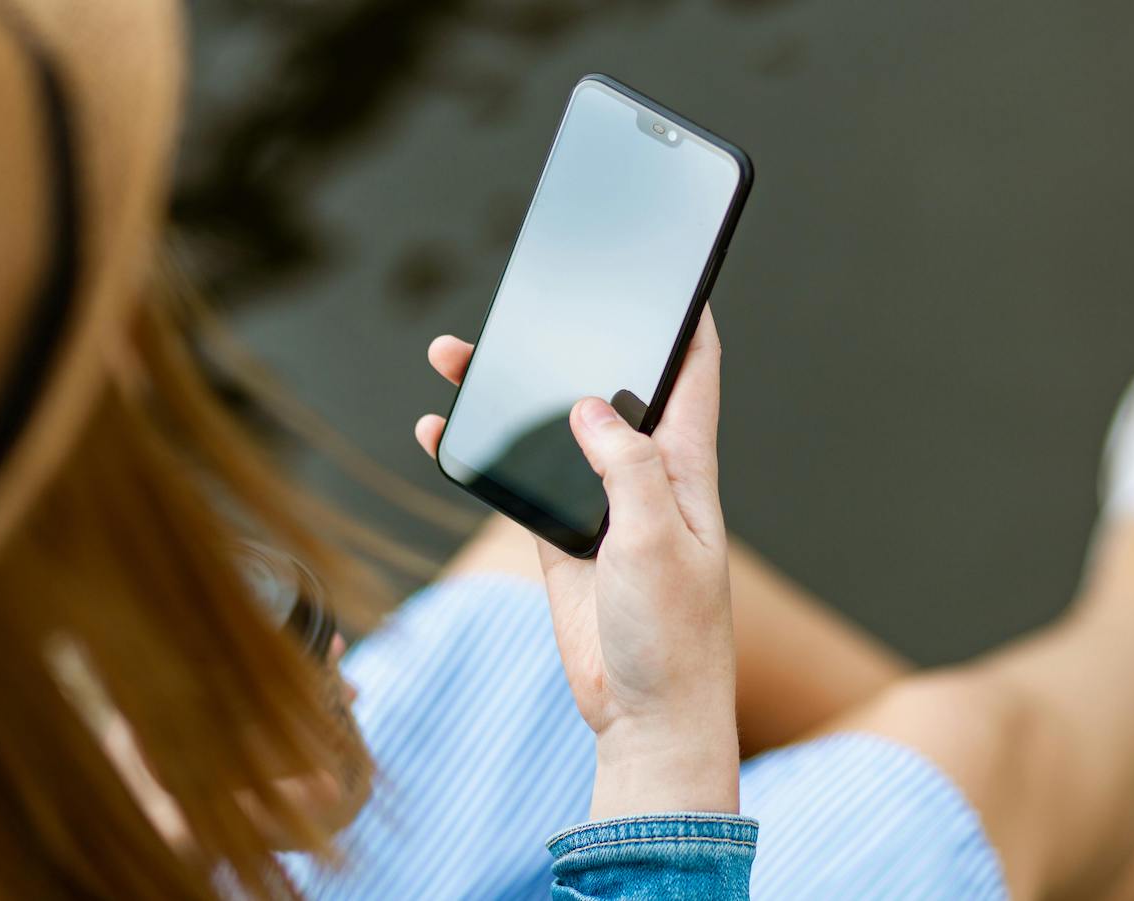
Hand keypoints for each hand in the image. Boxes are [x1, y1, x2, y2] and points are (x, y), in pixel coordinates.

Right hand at [415, 309, 738, 817]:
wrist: (645, 714)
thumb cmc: (674, 635)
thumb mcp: (659, 541)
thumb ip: (627, 469)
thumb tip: (590, 406)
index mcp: (684, 467)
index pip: (693, 373)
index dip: (685, 319)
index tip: (670, 271)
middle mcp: (643, 475)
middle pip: (603, 387)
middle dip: (571, 341)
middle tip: (530, 301)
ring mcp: (598, 505)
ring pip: (549, 429)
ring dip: (508, 393)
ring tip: (456, 353)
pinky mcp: (560, 538)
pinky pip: (514, 482)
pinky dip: (478, 454)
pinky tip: (440, 430)